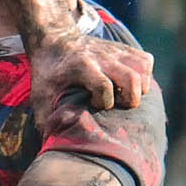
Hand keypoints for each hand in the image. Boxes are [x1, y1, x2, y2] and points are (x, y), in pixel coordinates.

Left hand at [28, 32, 152, 131]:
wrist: (54, 39)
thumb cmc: (48, 73)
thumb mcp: (40, 94)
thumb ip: (46, 119)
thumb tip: (52, 146)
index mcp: (81, 66)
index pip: (104, 87)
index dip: (103, 102)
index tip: (94, 104)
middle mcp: (101, 56)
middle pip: (131, 78)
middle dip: (130, 98)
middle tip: (119, 105)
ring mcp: (114, 50)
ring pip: (143, 67)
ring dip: (141, 87)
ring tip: (127, 95)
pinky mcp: (123, 48)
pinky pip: (146, 60)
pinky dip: (145, 74)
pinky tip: (131, 84)